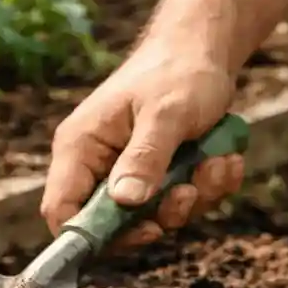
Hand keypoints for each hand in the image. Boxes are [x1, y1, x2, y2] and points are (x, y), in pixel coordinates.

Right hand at [39, 50, 244, 248]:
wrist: (205, 52)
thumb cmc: (177, 71)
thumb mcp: (165, 114)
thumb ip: (145, 158)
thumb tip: (125, 202)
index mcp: (80, 148)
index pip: (62, 210)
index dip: (92, 235)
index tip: (143, 230)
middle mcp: (98, 167)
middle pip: (114, 227)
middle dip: (162, 214)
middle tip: (189, 190)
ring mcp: (128, 175)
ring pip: (155, 218)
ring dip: (195, 197)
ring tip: (217, 160)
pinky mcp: (157, 179)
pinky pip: (180, 204)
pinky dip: (208, 188)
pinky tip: (225, 158)